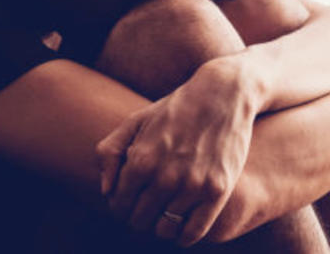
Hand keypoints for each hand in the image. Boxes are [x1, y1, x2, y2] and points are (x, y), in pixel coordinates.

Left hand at [96, 56, 260, 245]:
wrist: (223, 94)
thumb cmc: (177, 108)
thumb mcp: (136, 120)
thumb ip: (110, 152)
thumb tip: (106, 191)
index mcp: (140, 160)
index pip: (119, 206)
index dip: (123, 206)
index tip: (133, 199)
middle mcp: (164, 176)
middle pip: (139, 221)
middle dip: (140, 216)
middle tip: (151, 205)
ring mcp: (192, 184)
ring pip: (165, 229)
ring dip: (162, 224)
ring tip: (167, 211)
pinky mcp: (217, 190)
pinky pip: (193, 232)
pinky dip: (184, 235)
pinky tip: (183, 223)